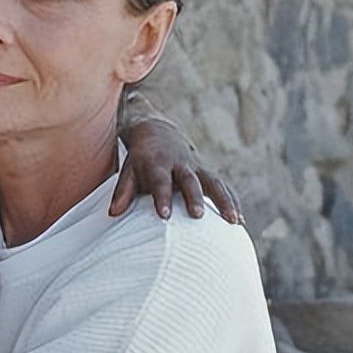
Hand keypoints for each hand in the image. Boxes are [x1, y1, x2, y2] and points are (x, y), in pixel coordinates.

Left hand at [109, 118, 242, 223]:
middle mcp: (180, 163)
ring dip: (224, 201)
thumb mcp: (129, 169)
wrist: (158, 131)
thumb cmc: (141, 158)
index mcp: (158, 163)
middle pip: (189, 181)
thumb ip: (123, 191)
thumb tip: (113, 213)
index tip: (165, 215)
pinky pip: (223, 186)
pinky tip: (239, 221)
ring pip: (214, 182)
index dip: (162, 197)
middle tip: (197, 215)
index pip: (159, 180)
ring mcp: (197, 166)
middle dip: (195, 198)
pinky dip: (232, 201)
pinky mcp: (208, 171)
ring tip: (234, 221)